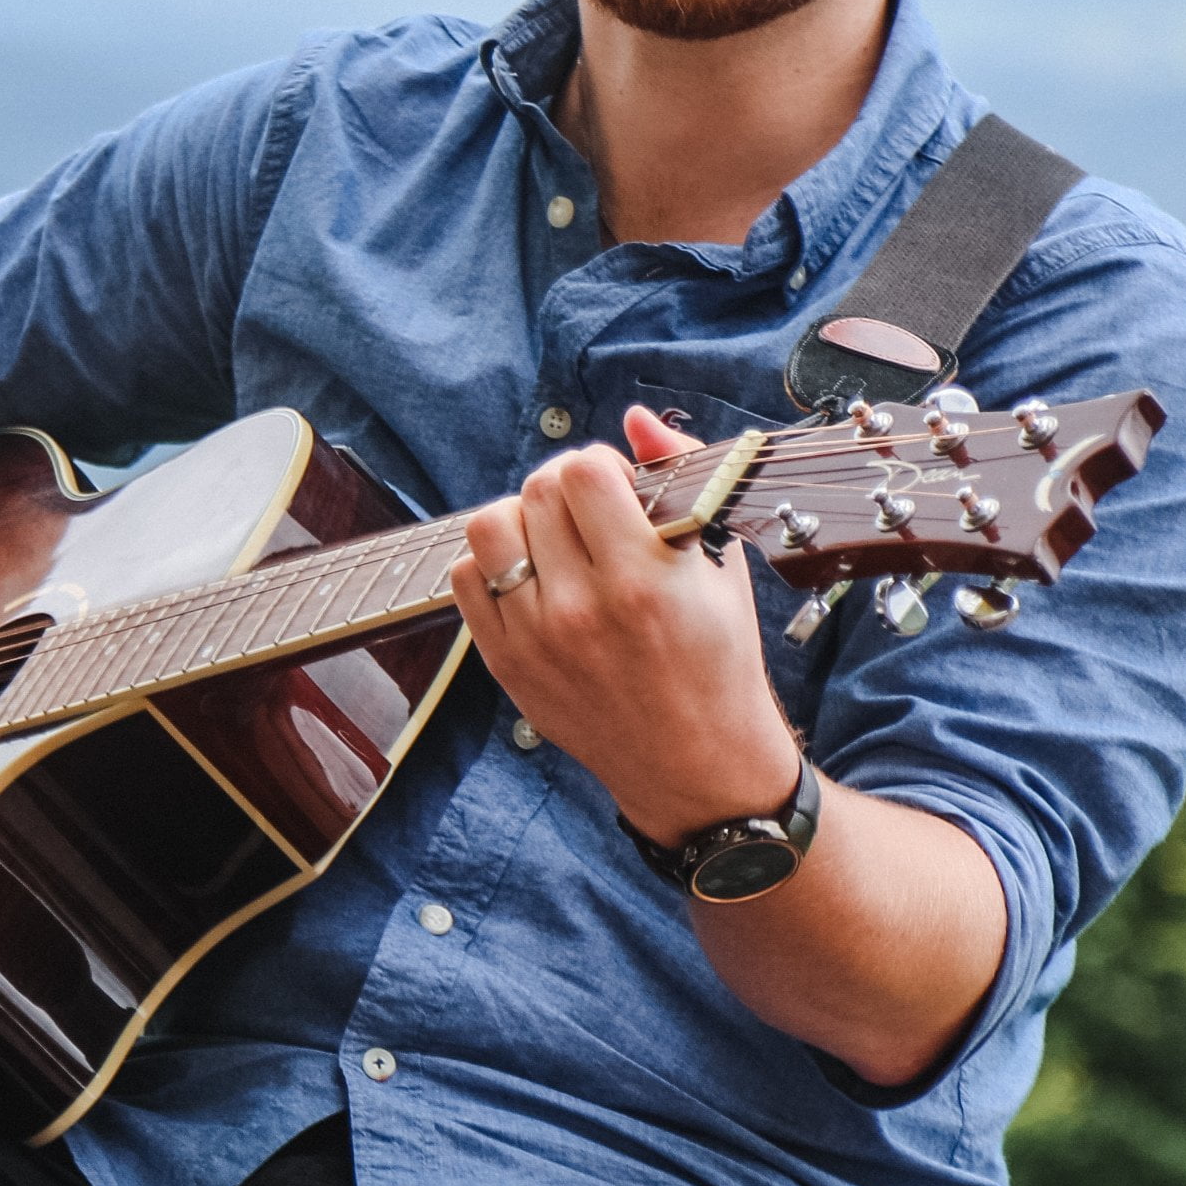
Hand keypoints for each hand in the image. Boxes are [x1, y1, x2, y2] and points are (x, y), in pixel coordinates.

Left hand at [451, 408, 803, 846]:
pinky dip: (494, 565)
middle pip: (535, 491)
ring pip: (489, 528)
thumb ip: (680, 479)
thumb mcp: (719, 566)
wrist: (694, 765)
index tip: (620, 488)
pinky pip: (466, 578)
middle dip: (565, 488)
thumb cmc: (718, 660)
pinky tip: (534, 578)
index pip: (583, 472)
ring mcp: (536, 639)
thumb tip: (637, 419)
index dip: (600, 465)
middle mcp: (582, 610)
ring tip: (556, 541)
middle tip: (591, 513)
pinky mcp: (505, 663)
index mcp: (646, 581)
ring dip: (522, 519)